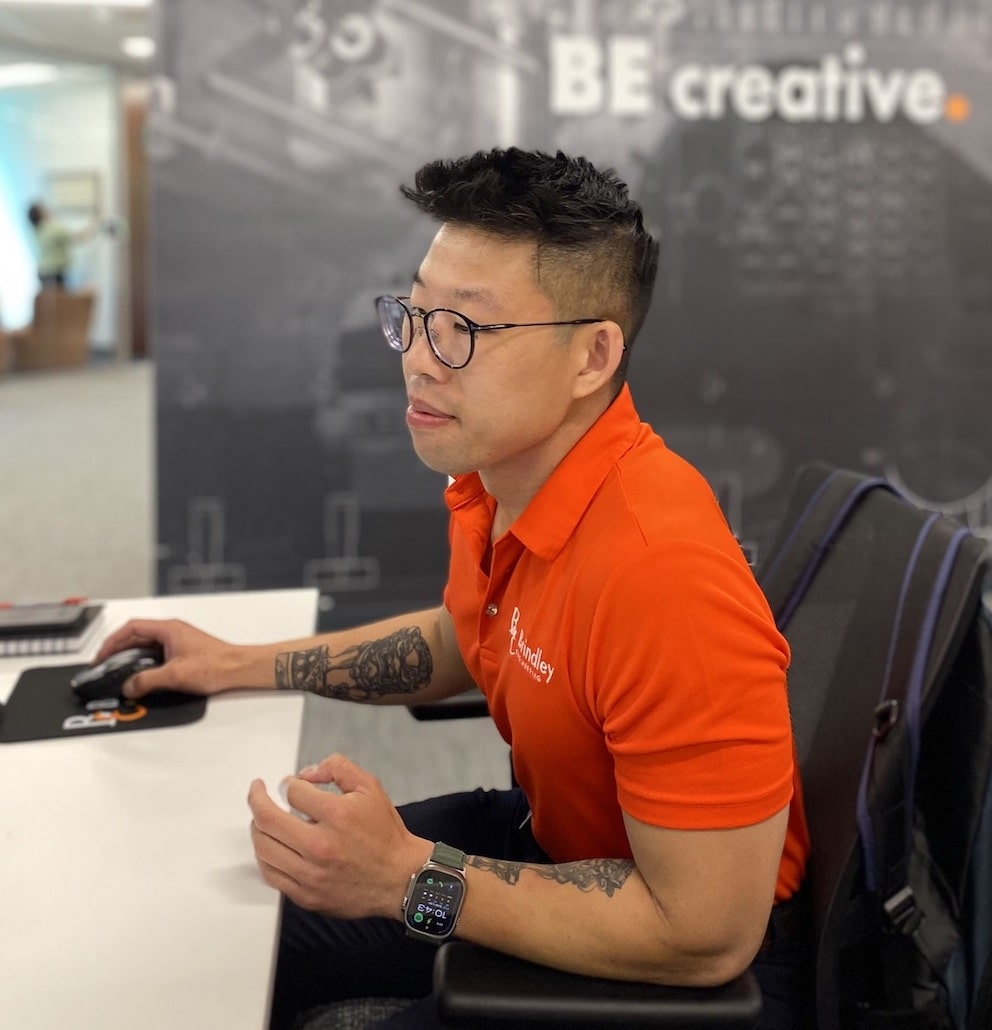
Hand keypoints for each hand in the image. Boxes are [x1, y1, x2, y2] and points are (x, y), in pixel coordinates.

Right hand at [93, 618, 241, 698]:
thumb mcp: (175, 674)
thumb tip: (129, 686)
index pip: (131, 628)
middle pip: (136, 636)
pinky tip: (141, 677)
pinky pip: (156, 655)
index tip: (102, 655)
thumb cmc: (217, 664)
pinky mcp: (183, 652)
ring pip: (146, 646)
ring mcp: (178, 641)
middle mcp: (172, 632)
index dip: (112, 641)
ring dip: (131, 658)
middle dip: (118, 650)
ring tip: (119, 672)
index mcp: (168, 629)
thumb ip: (147, 680)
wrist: (239, 668)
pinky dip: (144, 664)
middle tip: (105, 665)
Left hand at [248, 753, 429, 919]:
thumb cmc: (384, 834)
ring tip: (261, 818)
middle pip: (268, 820)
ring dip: (257, 827)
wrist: (400, 878)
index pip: (293, 791)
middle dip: (257, 799)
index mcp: (337, 815)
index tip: (289, 784)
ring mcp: (311, 874)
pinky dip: (264, 856)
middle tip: (258, 792)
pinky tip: (269, 844)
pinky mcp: (306, 895)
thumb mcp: (370, 787)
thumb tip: (306, 773)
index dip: (288, 783)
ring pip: (264, 848)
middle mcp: (321, 846)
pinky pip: (271, 874)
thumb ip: (338, 768)